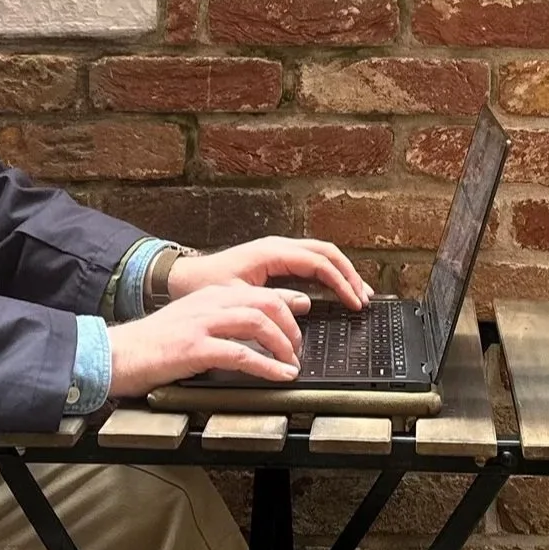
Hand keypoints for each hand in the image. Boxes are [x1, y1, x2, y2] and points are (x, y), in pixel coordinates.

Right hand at [105, 284, 310, 396]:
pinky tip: (279, 376)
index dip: (287, 303)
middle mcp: (209, 303)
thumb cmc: (151, 344)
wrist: (117, 353)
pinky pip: (242, 354)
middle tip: (298, 348)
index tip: (302, 314)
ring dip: (283, 345)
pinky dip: (267, 367)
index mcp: (209, 295)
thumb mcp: (189, 322)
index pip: (259, 291)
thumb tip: (251, 332)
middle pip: (266, 302)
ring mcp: (202, 324)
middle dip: (291, 325)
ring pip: (258, 322)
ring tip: (292, 363)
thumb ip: (219, 321)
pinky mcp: (195, 348)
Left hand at [168, 237, 372, 310]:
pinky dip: (327, 273)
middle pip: (325, 252)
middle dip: (349, 274)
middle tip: (365, 298)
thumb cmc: (206, 285)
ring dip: (341, 272)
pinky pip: (309, 261)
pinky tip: (336, 289)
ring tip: (358, 294)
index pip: (318, 261)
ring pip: (320, 254)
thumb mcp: (238, 298)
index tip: (354, 302)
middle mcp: (276, 246)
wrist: (184, 277)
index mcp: (271, 252)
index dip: (341, 281)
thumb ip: (272, 300)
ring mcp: (276, 250)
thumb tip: (306, 303)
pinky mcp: (274, 259)